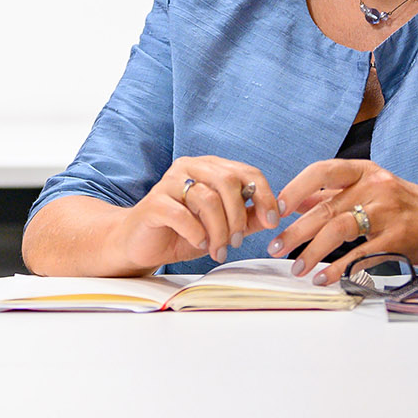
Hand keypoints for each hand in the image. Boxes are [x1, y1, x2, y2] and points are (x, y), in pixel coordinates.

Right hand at [111, 158, 279, 270]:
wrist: (142, 245)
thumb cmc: (183, 233)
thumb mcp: (223, 227)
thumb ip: (247, 219)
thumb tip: (275, 215)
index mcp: (210, 167)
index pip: (246, 171)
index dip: (264, 195)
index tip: (272, 221)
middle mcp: (190, 167)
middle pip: (228, 181)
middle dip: (238, 216)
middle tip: (237, 242)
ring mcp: (169, 182)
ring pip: (207, 199)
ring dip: (219, 230)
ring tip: (218, 249)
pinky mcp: (154, 202)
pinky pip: (182, 214)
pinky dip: (196, 232)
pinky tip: (198, 243)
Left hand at [269, 160, 417, 284]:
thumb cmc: (407, 206)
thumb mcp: (372, 189)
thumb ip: (335, 193)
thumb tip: (297, 200)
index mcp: (365, 171)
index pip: (322, 171)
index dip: (296, 187)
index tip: (279, 207)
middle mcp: (375, 187)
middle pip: (325, 208)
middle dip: (295, 230)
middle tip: (276, 246)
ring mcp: (387, 212)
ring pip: (338, 230)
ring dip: (312, 251)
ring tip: (298, 267)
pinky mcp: (397, 238)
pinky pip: (360, 255)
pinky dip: (339, 268)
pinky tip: (325, 277)